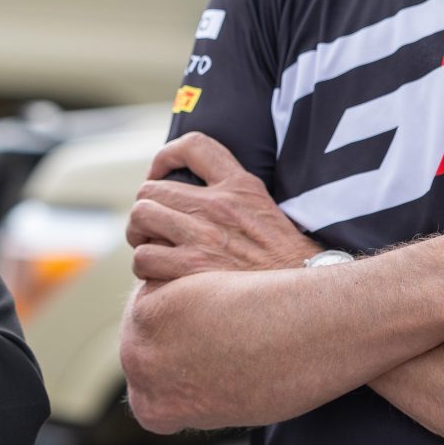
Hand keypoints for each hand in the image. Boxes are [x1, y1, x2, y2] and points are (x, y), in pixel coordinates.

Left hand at [127, 132, 317, 282]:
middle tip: (152, 229)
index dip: (165, 157)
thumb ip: (235, 198)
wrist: (304, 299)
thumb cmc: (285, 263)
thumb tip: (194, 200)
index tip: (160, 175)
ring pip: (140, 218)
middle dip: (145, 209)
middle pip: (151, 189)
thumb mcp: (266, 211)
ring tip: (153, 251)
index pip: (194, 145)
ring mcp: (203, 236)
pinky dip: (145, 268)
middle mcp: (217, 206)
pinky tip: (160, 276)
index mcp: (239, 187)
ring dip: (139, 237)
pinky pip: (144, 258)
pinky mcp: (191, 268)